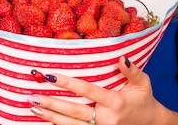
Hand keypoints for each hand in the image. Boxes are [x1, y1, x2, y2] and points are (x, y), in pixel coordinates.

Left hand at [28, 56, 177, 124]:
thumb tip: (121, 58)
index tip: (51, 76)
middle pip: (73, 111)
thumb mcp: (143, 84)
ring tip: (33, 108)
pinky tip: (45, 119)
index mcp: (115, 102)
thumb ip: (132, 71)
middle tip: (33, 96)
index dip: (68, 84)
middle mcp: (105, 118)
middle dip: (51, 104)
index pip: (87, 91)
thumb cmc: (144, 101)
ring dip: (50, 117)